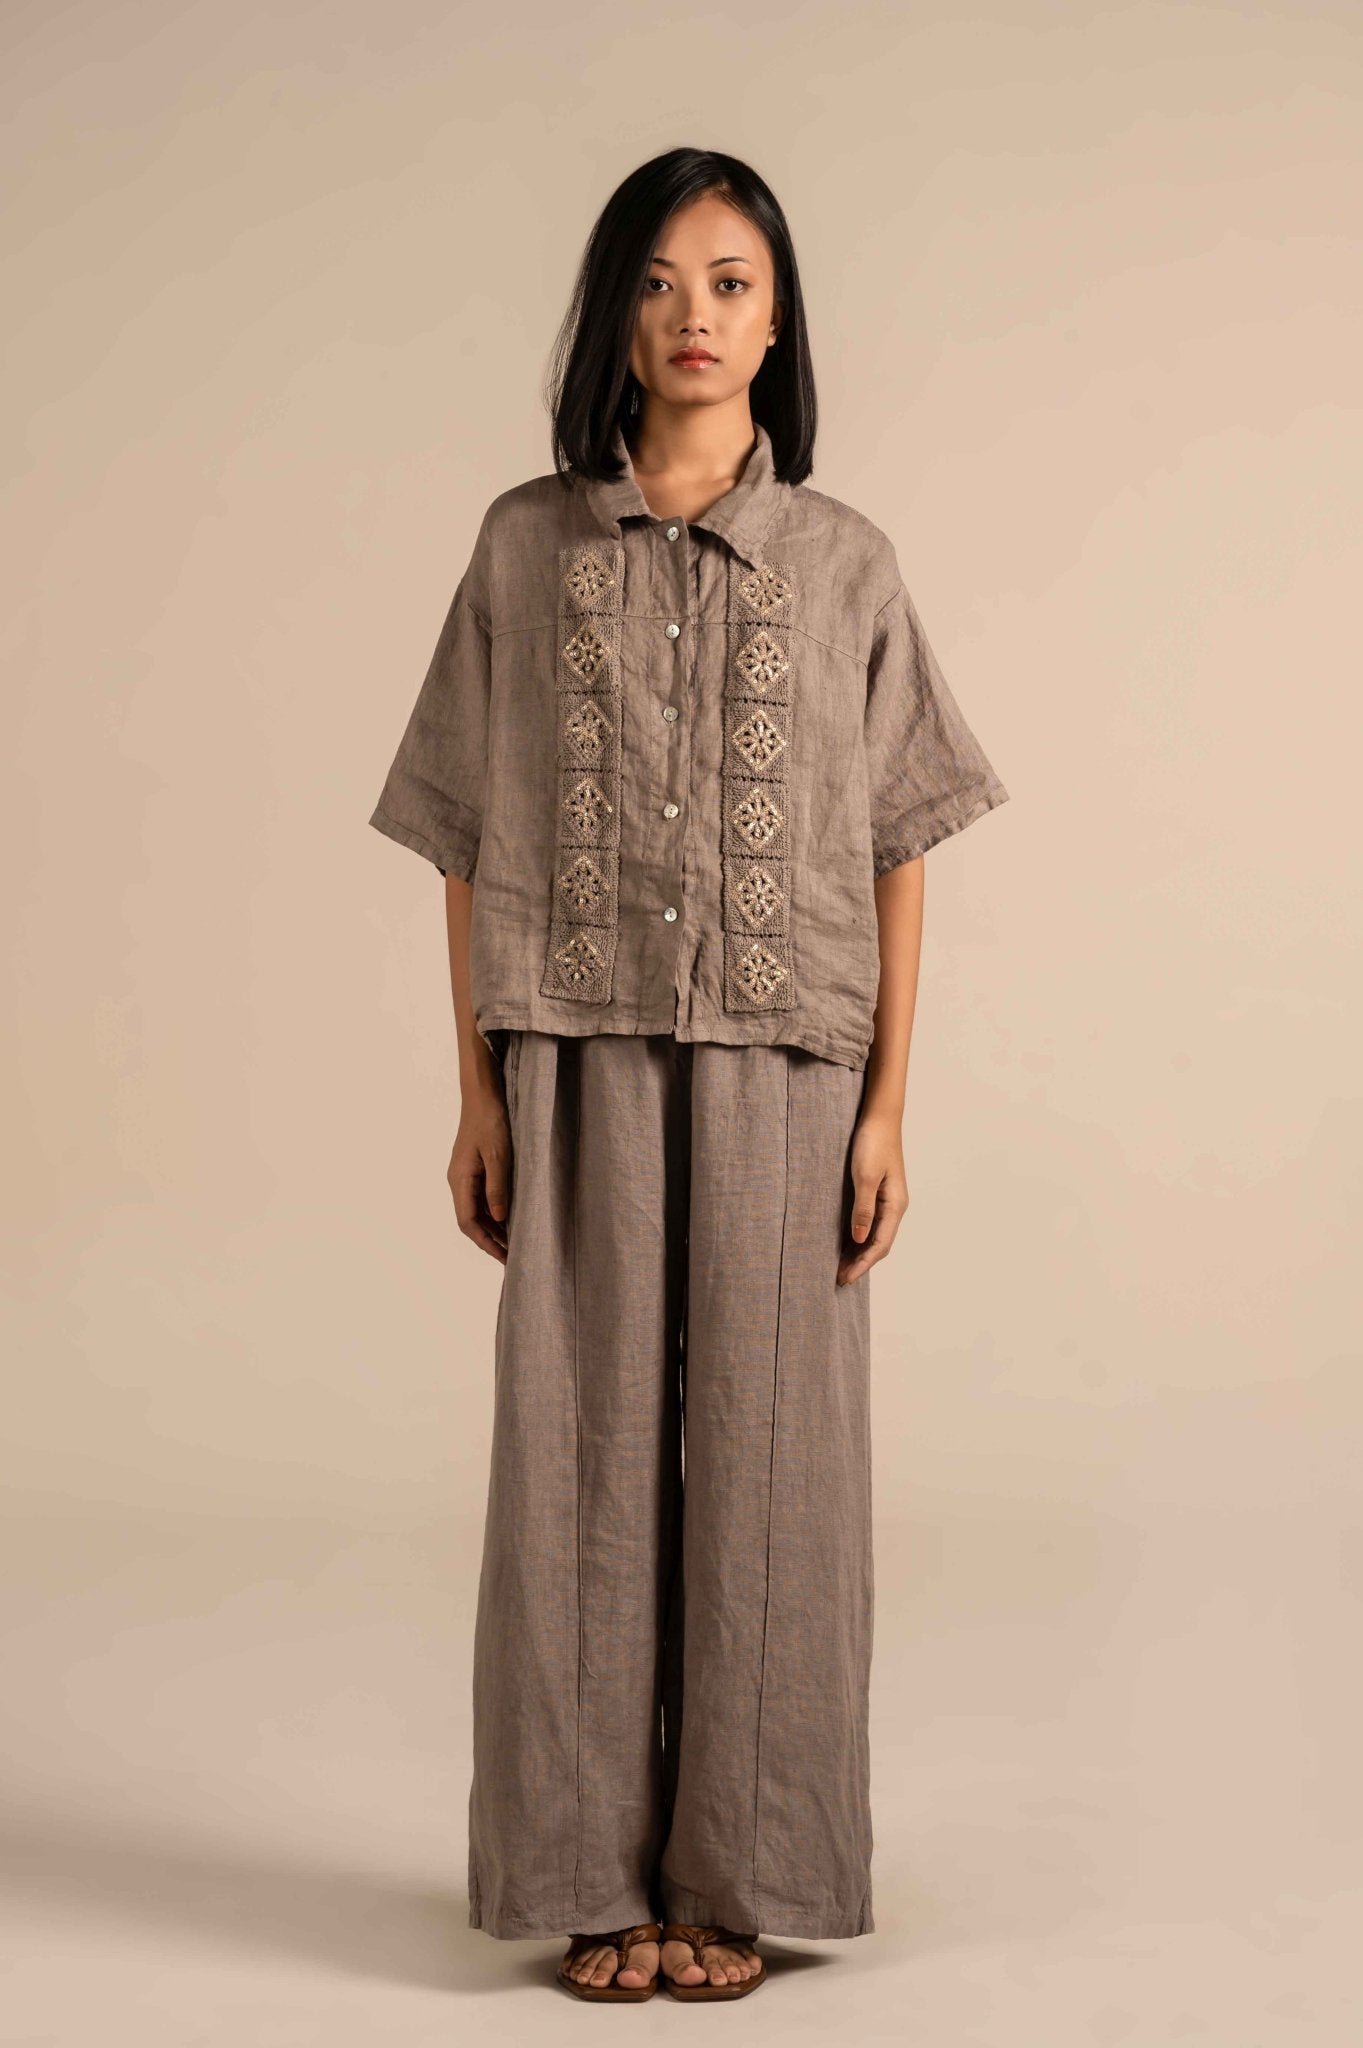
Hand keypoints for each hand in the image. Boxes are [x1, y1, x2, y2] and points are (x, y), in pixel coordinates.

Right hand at [448, 1080, 513, 1263]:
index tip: (503, 1257)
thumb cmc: (490, 1120)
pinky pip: (480, 1198)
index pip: (468, 1222)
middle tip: (511, 1257)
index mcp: (460, 1180)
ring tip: (511, 1243)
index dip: (485, 1243)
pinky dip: (492, 1213)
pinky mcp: (473, 1168)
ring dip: (491, 1228)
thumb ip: (497, 1188)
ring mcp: (464, 1175)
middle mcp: (458, 1181)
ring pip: (475, 1211)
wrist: (482, 1094)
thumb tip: (498, 1220)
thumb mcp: (498, 1156)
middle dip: (489, 1240)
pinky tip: (507, 1218)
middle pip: (470, 1220)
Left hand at [838, 1104, 908, 1284]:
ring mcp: (887, 1199)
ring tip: (839, 1267)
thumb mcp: (865, 1177)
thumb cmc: (873, 1143)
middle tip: (839, 1279)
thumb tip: (860, 1240)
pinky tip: (845, 1242)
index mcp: (895, 1205)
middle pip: (879, 1244)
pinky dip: (858, 1237)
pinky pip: (869, 1222)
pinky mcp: (878, 1192)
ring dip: (858, 1252)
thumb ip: (863, 1209)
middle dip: (860, 1263)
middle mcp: (894, 1206)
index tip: (844, 1278)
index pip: (879, 1245)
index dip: (862, 1265)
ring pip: (874, 1235)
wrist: (879, 1116)